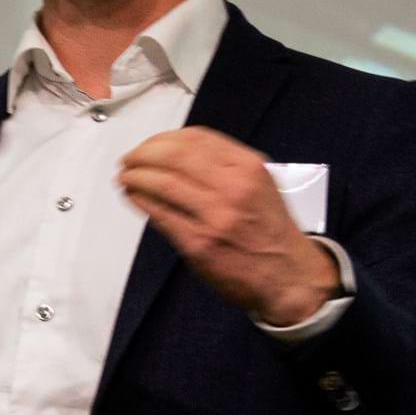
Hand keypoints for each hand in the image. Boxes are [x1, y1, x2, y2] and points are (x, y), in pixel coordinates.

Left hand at [118, 127, 339, 326]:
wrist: (289, 276)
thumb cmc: (271, 231)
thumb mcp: (259, 185)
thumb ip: (224, 166)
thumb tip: (174, 154)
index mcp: (249, 167)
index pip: (196, 138)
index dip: (164, 138)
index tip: (151, 144)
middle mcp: (233, 187)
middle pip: (173, 155)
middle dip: (143, 153)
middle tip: (130, 159)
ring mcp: (215, 216)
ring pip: (161, 182)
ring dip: (135, 176)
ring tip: (126, 177)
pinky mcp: (198, 242)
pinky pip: (159, 214)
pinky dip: (140, 200)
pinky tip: (135, 196)